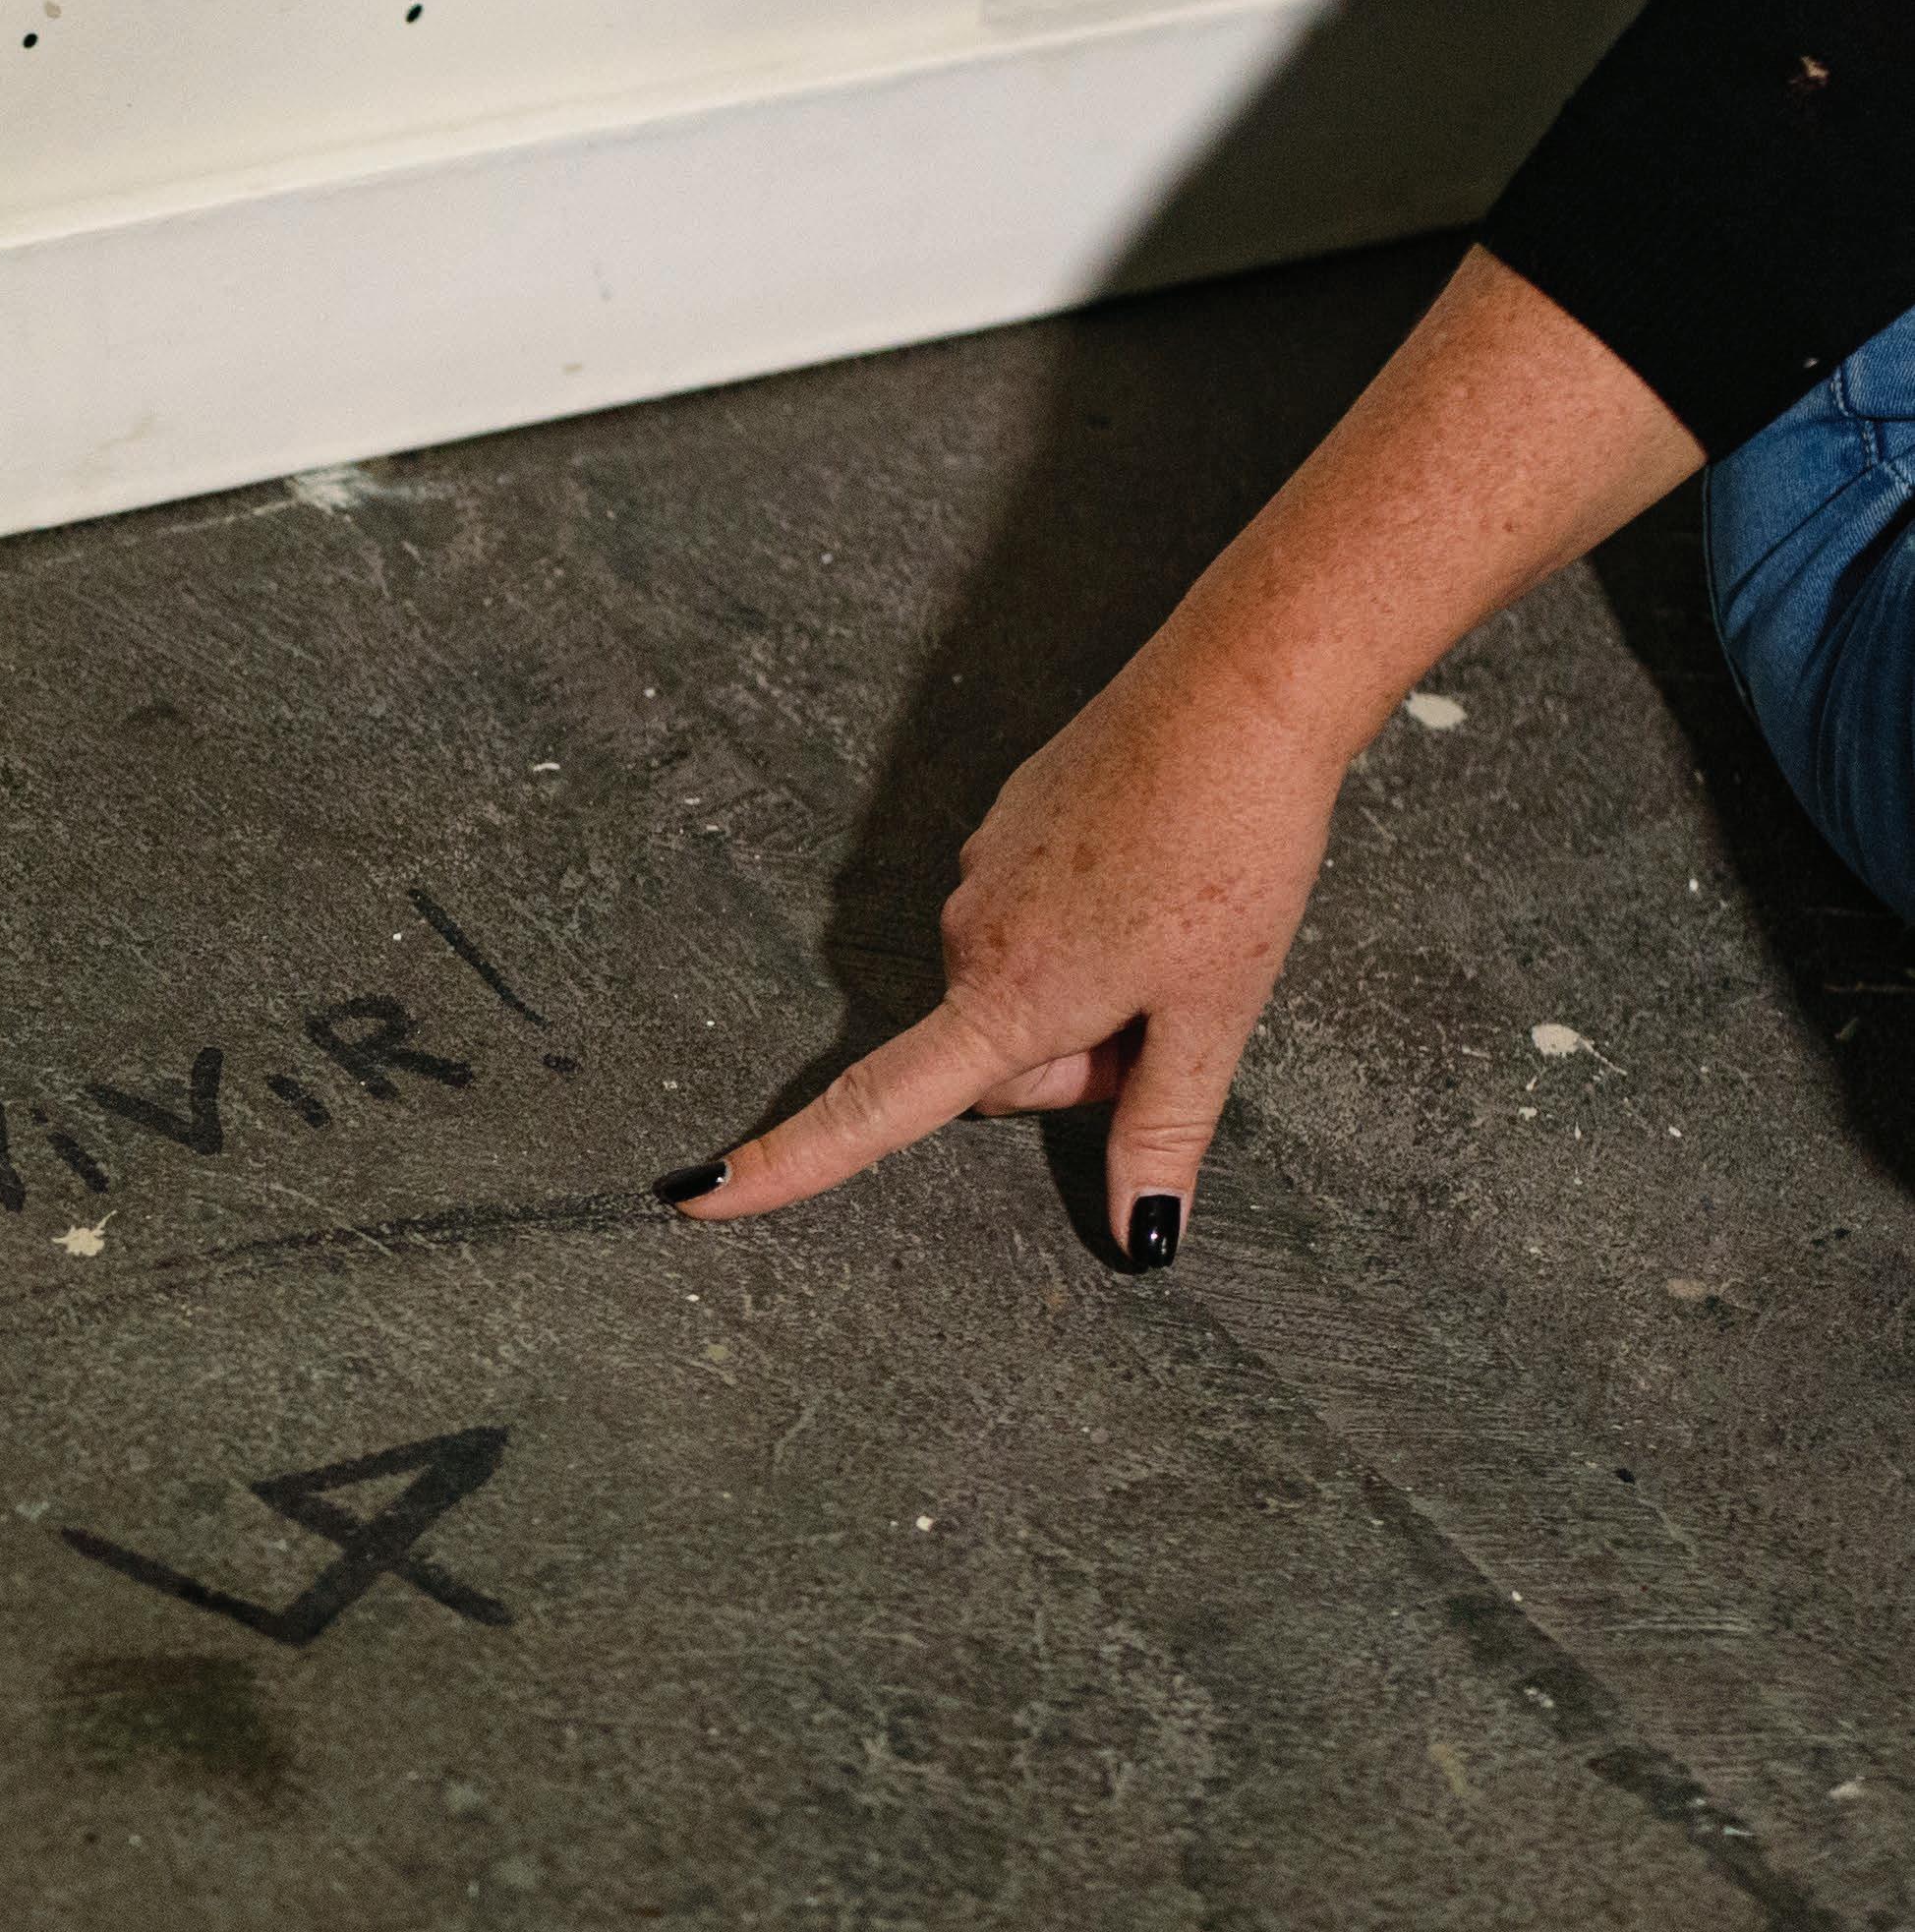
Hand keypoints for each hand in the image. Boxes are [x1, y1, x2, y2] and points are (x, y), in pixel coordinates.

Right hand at [668, 646, 1343, 1262]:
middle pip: (993, 1057)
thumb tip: (1142, 1237)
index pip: (876, 1106)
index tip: (700, 1198)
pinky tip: (1154, 875)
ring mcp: (979, 874)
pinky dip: (1085, 925)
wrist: (1231, 694)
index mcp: (1009, 997)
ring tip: (1177, 928)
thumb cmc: (1229, 853)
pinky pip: (1028, 919)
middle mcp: (968, 936)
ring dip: (1084, 992)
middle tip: (1173, 1006)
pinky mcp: (1002, 826)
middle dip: (1071, 1062)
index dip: (787, 1162)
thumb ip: (1162, 1129)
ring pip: (1015, 986)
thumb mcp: (1213, 1014)